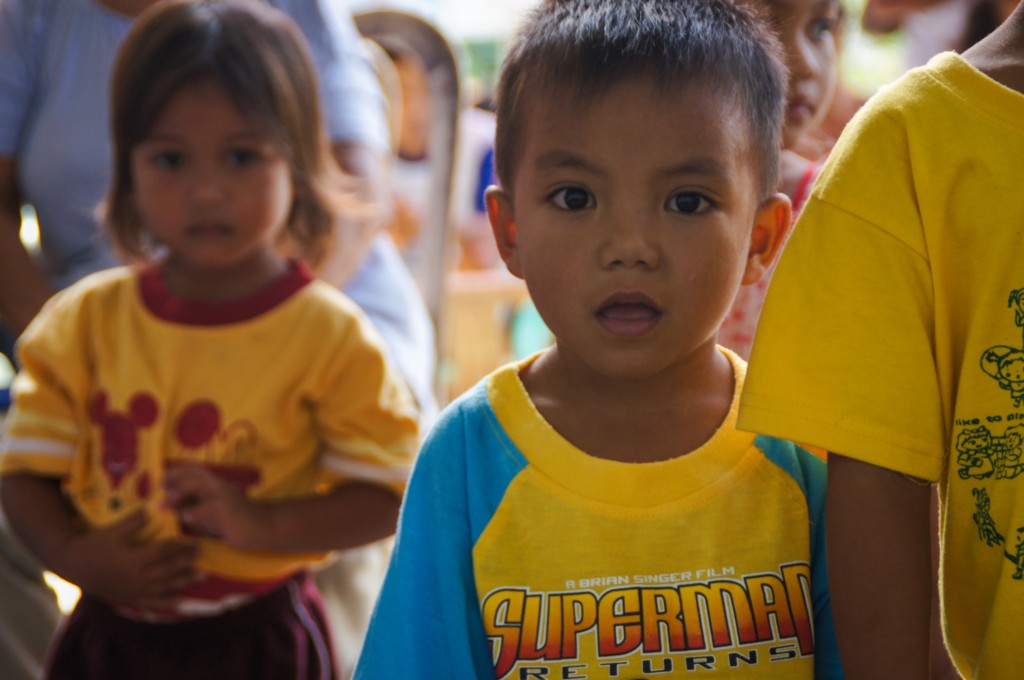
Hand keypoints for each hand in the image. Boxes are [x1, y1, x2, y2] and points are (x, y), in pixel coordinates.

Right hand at [59, 509, 197, 609]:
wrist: (72, 566)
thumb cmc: (92, 545)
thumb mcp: (112, 531)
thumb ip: (134, 521)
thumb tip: (153, 508)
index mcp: (134, 560)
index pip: (164, 552)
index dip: (181, 546)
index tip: (196, 541)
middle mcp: (136, 578)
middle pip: (168, 569)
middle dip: (187, 562)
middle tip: (203, 555)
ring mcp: (133, 592)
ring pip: (165, 587)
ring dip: (184, 582)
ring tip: (202, 577)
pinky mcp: (129, 600)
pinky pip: (152, 603)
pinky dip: (168, 602)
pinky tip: (181, 600)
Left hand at [163, 465, 265, 549]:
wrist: (262, 527)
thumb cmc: (235, 521)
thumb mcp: (212, 513)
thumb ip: (194, 507)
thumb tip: (172, 507)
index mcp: (216, 484)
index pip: (195, 470)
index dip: (177, 472)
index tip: (162, 482)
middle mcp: (220, 486)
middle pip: (195, 473)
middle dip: (175, 478)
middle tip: (161, 488)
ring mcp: (225, 497)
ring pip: (199, 485)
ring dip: (180, 491)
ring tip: (167, 502)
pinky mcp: (229, 511)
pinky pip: (208, 508)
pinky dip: (195, 512)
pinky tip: (186, 518)